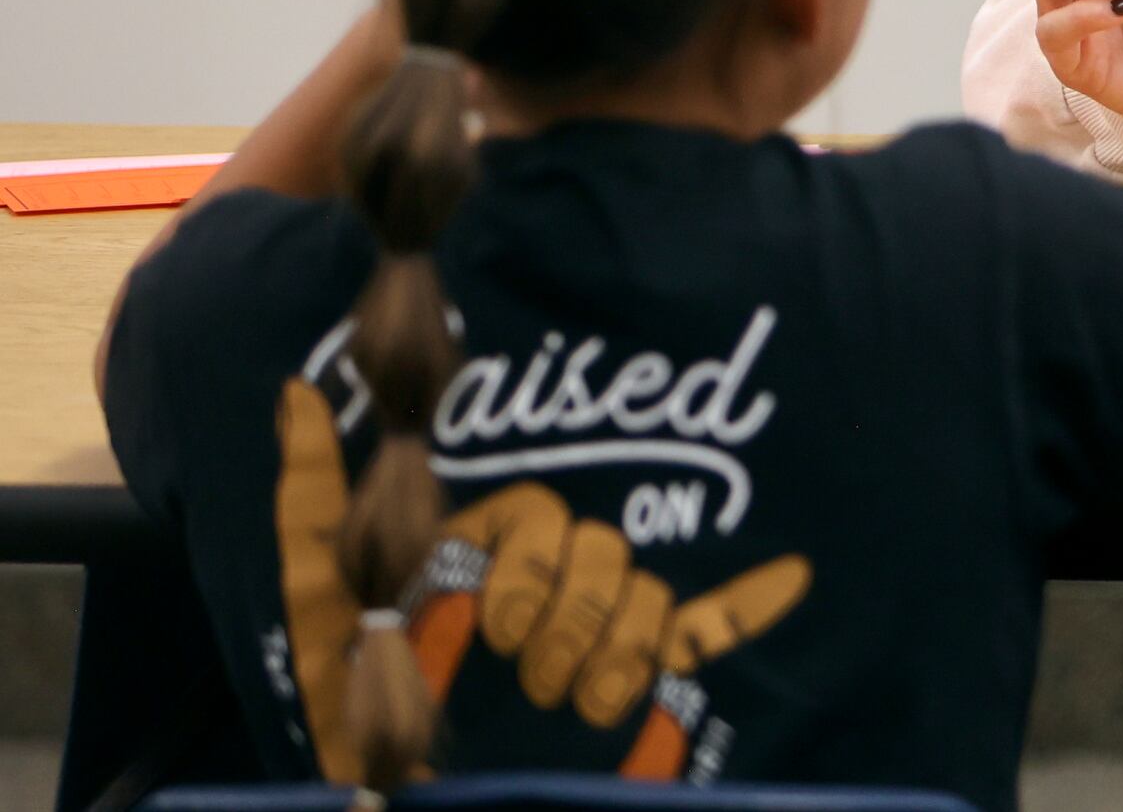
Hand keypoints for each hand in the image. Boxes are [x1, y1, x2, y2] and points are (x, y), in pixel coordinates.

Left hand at [275, 380, 811, 782]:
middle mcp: (545, 582)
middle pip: (601, 551)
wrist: (416, 805)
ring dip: (612, 657)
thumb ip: (312, 508)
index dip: (525, 572)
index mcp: (476, 552)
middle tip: (528, 682)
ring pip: (645, 597)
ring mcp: (597, 629)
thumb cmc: (355, 718)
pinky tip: (789, 574)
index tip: (491, 627)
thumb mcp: (316, 611)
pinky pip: (705, 624)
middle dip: (567, 623)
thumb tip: (297, 389)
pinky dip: (748, 600)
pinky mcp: (645, 677)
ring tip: (572, 711)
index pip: (538, 517)